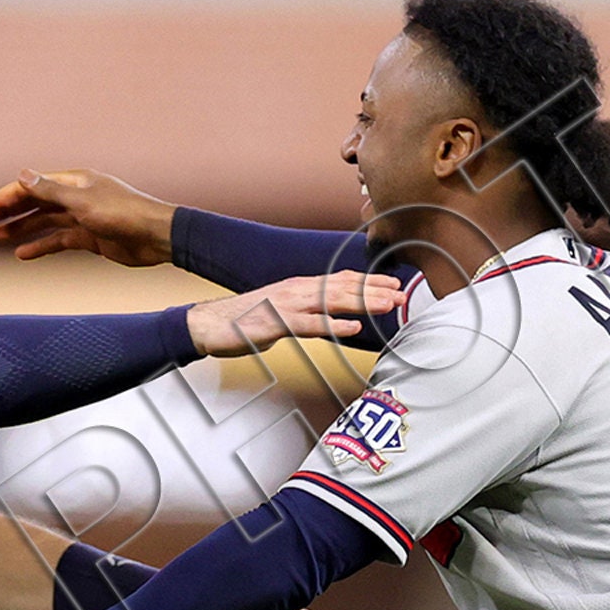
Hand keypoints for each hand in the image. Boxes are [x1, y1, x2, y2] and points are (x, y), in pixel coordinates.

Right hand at [0, 169, 176, 266]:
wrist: (156, 237)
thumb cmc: (123, 214)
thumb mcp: (81, 202)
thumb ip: (49, 190)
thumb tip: (21, 174)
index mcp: (74, 181)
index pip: (33, 185)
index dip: (9, 195)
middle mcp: (76, 196)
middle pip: (36, 202)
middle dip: (10, 210)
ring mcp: (83, 217)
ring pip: (45, 222)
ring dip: (21, 228)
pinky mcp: (90, 237)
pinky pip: (59, 240)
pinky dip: (41, 246)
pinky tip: (23, 254)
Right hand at [187, 273, 402, 356]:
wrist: (207, 324)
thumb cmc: (243, 321)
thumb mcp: (280, 312)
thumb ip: (304, 312)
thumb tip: (325, 317)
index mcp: (299, 287)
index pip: (341, 280)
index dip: (369, 281)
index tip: (394, 284)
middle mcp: (297, 291)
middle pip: (343, 288)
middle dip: (374, 290)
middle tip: (402, 295)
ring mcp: (286, 306)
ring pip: (332, 302)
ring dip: (362, 303)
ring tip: (387, 306)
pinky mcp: (275, 324)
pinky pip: (309, 325)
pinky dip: (333, 326)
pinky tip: (353, 329)